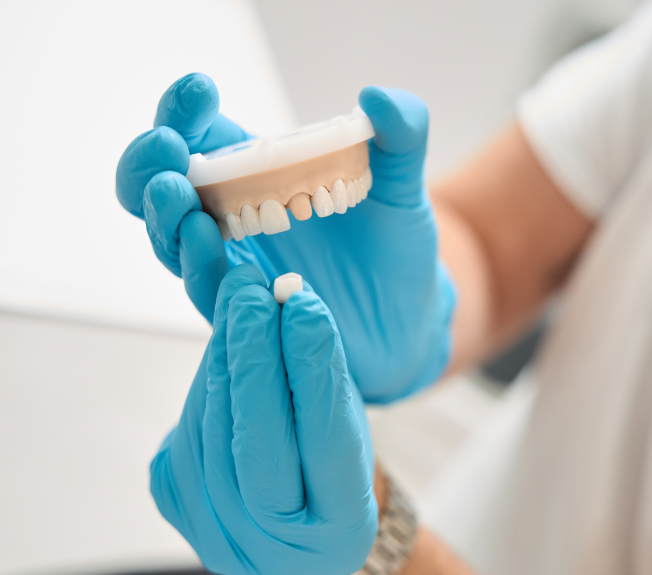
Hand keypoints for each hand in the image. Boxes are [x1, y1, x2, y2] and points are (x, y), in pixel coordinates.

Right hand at [116, 73, 455, 402]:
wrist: (411, 316)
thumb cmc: (396, 245)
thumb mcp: (403, 185)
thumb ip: (402, 134)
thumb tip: (376, 96)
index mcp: (259, 173)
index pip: (203, 135)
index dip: (186, 111)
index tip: (201, 90)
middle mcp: (234, 217)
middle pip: (162, 186)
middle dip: (150, 164)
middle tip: (167, 147)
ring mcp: (235, 265)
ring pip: (172, 240)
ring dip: (165, 215)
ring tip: (175, 192)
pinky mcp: (247, 311)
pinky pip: (209, 290)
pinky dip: (200, 265)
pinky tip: (206, 240)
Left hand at [150, 264, 376, 574]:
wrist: (299, 512)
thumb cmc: (335, 459)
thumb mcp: (347, 423)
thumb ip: (321, 374)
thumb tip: (288, 301)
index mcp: (340, 535)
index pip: (326, 445)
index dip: (315, 372)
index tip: (306, 308)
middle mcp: (277, 554)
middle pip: (256, 449)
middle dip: (253, 361)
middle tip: (253, 293)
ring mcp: (220, 539)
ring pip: (211, 436)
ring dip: (222, 359)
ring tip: (238, 300)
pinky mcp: (180, 511)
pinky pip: (186, 436)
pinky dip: (206, 382)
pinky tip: (223, 343)